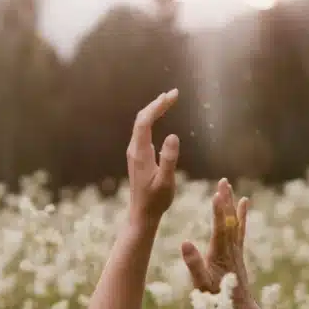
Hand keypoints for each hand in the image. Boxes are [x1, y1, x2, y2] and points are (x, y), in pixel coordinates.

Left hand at [127, 89, 180, 226]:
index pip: (145, 121)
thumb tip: (173, 136)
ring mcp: (135, 152)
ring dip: (154, 110)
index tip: (173, 96)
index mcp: (140, 153)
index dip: (158, 106)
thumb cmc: (155, 201)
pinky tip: (159, 117)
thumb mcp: (165, 181)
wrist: (142, 215)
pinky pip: (143, 131)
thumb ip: (169, 159)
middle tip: (174, 94)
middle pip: (142, 118)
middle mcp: (134, 149)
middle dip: (157, 104)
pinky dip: (152, 119)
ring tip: (168, 99)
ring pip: (141, 124)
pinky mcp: (138, 156)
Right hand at [180, 178, 250, 297]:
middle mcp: (231, 248)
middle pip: (229, 220)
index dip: (219, 211)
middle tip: (223, 182)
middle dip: (225, 201)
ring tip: (229, 186)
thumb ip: (194, 264)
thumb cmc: (217, 297)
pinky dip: (241, 215)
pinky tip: (244, 203)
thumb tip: (184, 243)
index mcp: (220, 254)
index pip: (220, 228)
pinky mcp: (238, 251)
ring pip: (235, 221)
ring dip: (231, 203)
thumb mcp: (202, 283)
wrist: (240, 308)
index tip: (217, 194)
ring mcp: (236, 249)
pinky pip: (240, 228)